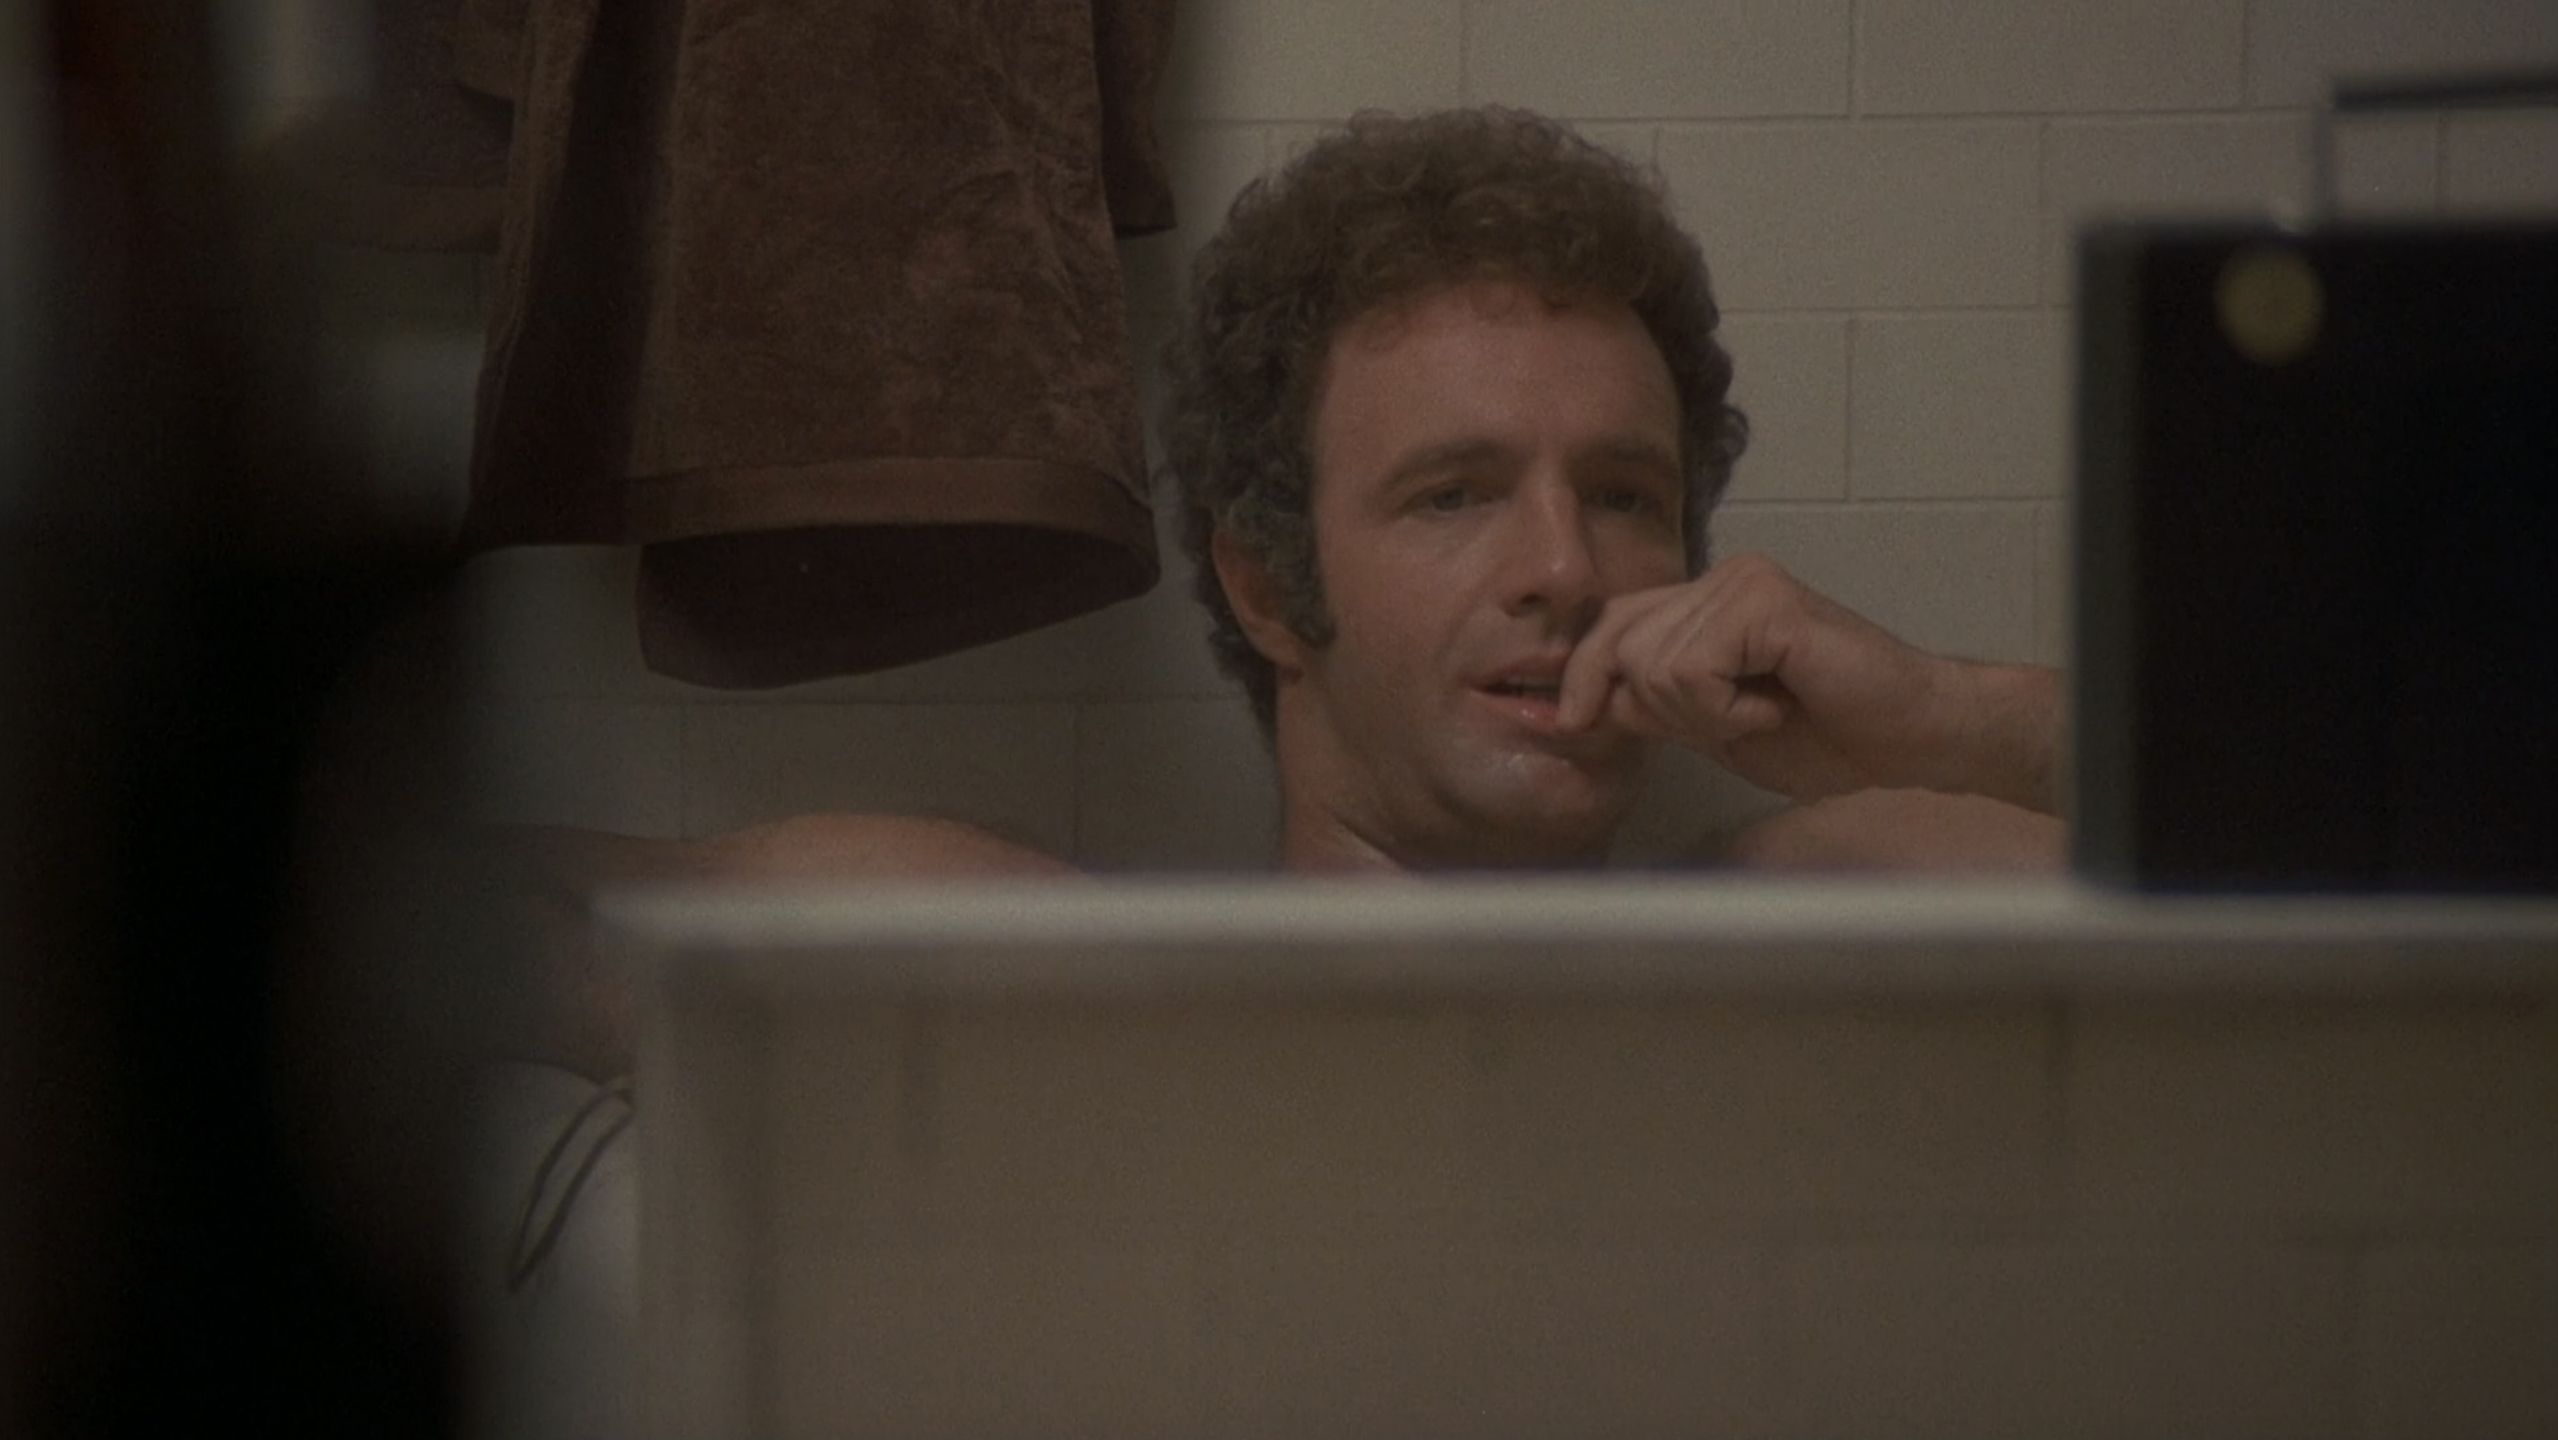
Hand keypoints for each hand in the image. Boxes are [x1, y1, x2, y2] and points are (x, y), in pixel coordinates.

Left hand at [1557, 554, 2058, 810]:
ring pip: (1653, 665)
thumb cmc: (1829, 735)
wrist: (1913, 736)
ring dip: (1703, 714)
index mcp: (1705, 604)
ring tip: (1763, 712)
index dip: (1582, 677)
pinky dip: (1726, 708)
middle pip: (1620, 646)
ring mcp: (1744, 583)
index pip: (1610, 625)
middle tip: (1732, 722)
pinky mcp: (1765, 602)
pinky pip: (1694, 670)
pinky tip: (1777, 704)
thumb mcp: (1716, 729)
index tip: (1569, 723)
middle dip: (1659, 709)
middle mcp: (1721, 579)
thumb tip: (1575, 706)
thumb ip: (1655, 709)